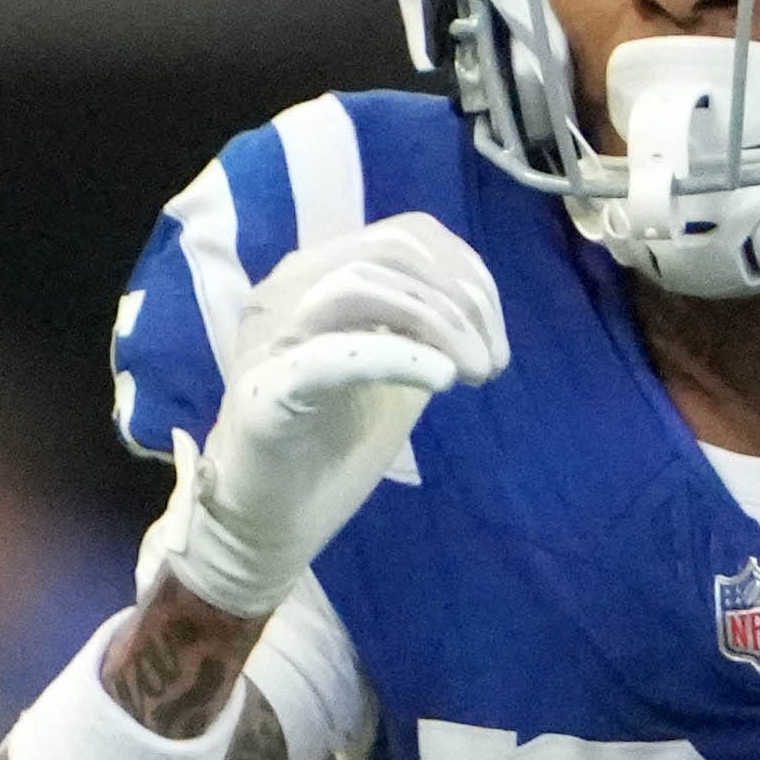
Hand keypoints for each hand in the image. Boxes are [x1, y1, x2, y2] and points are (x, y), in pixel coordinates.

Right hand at [154, 214, 506, 618]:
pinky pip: (329, 355)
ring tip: (474, 373)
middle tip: (491, 362)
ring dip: (438, 323)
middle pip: (390, 250)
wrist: (269, 523)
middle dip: (461, 299)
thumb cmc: (329, 447)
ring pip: (361, 286)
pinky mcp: (264, 391)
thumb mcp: (393, 371)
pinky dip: (395, 356)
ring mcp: (270, 337)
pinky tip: (440, 377)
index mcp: (316, 276)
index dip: (466, 272)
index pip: (404, 236)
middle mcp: (287, 291)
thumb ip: (424, 329)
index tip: (495, 335)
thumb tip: (477, 307)